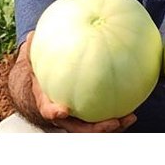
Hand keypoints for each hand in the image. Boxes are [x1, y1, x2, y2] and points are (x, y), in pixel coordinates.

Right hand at [21, 32, 136, 132]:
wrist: (44, 90)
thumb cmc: (40, 75)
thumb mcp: (33, 63)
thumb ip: (33, 51)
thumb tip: (31, 35)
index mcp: (47, 104)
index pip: (48, 111)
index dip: (55, 113)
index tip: (63, 110)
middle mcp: (64, 117)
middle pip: (79, 129)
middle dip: (96, 129)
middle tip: (112, 122)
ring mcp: (78, 120)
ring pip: (95, 129)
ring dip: (113, 127)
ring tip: (130, 117)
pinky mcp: (91, 117)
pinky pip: (104, 120)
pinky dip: (119, 119)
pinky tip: (134, 110)